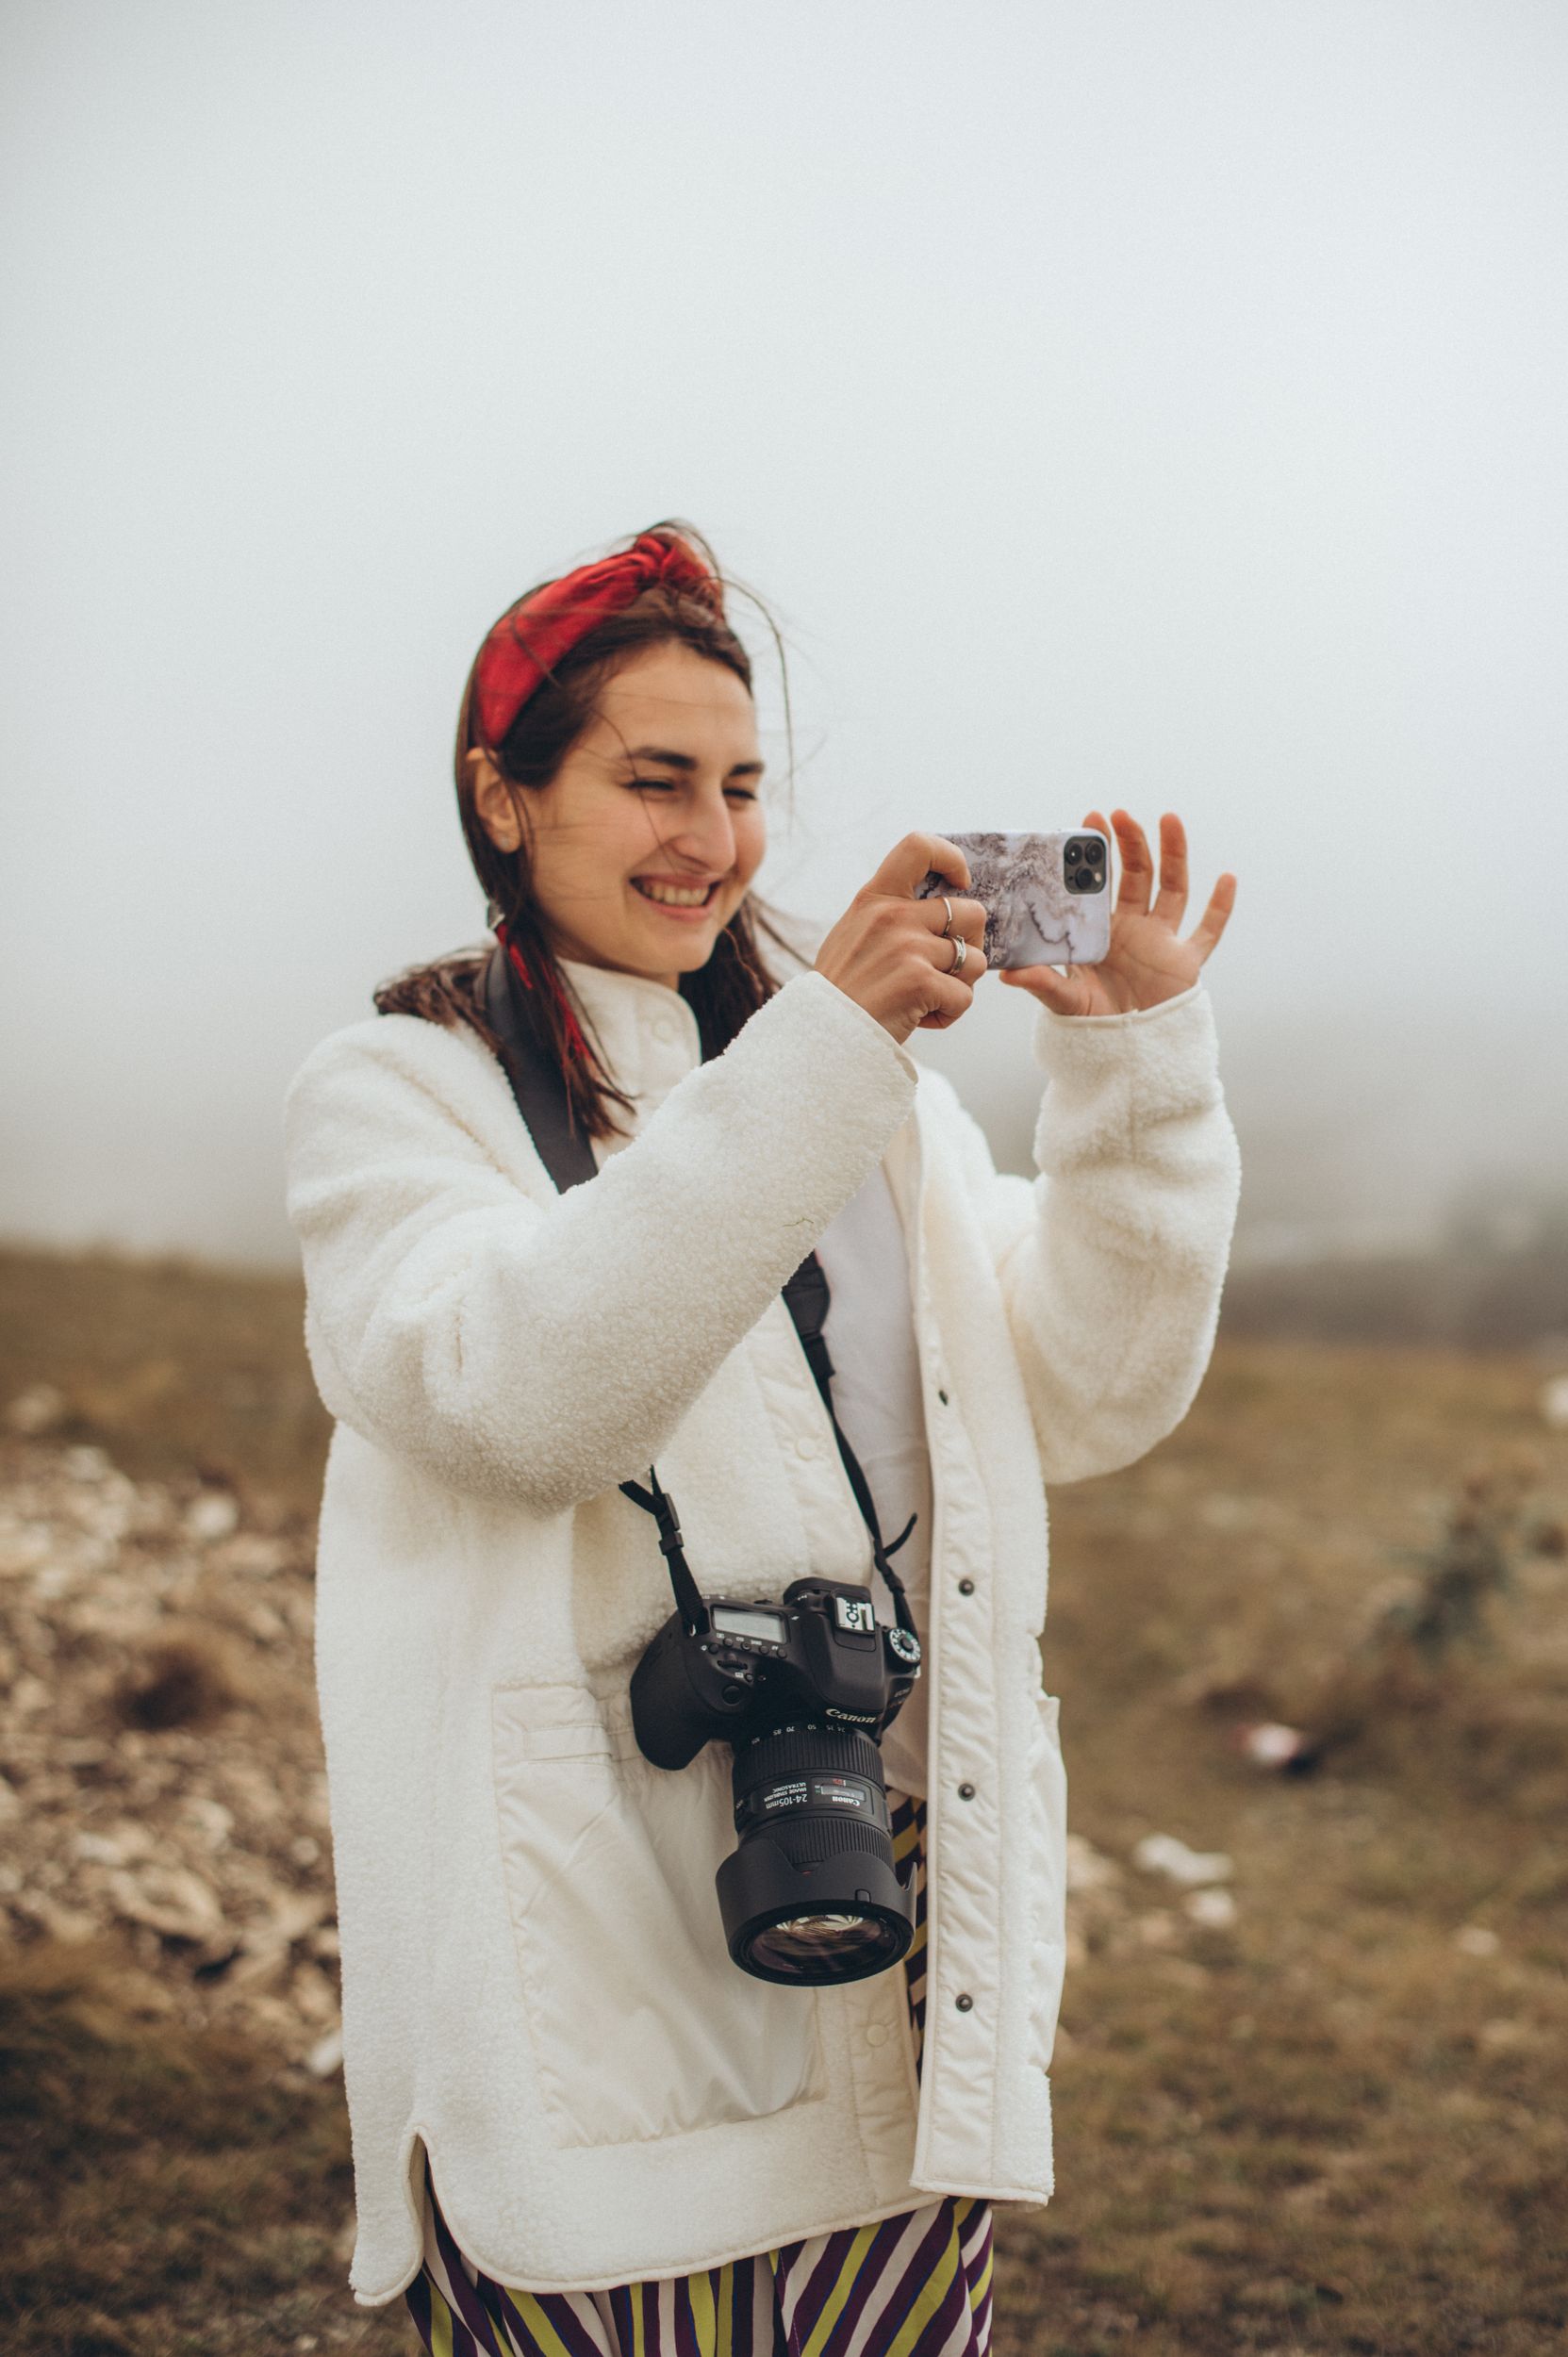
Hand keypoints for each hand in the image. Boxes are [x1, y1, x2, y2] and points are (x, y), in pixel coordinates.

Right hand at [815, 832, 990, 1043]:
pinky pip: (964, 997)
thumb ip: (888, 915)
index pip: (919, 847)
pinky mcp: (920, 982)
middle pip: (972, 912)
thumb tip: (935, 905)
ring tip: (929, 998)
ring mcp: (908, 948)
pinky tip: (921, 1018)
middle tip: (948, 967)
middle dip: (970, 943)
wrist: (821, 1035)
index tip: (960, 883)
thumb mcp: (852, 934)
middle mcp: (893, 916)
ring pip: (974, 960)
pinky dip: (949, 1013)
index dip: (952, 859)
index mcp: (875, 898)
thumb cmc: (841, 990)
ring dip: (960, 984)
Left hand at [1001, 809, 1235, 1016]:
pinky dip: (1221, 906)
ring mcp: (1163, 941)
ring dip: (1173, 854)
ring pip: (1172, 888)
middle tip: (1119, 814)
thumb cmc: (1092, 1027)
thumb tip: (1004, 975)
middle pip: (1136, 876)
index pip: (1100, 884)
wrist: (1126, 1056)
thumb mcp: (1064, 1002)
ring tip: (1169, 819)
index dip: (1098, 855)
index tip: (1089, 822)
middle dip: (1130, 843)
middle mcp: (1133, 928)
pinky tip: (1228, 878)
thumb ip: (1041, 983)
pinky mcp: (1188, 962)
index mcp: (1101, 931)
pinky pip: (1209, 930)